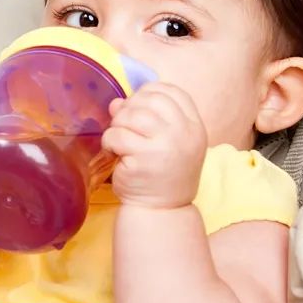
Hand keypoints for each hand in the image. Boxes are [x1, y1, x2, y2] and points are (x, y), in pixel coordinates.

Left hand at [102, 83, 206, 209]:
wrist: (163, 210)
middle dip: (130, 108)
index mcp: (194, 126)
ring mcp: (165, 145)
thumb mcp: (164, 142)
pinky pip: (117, 135)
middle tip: (123, 125)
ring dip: (118, 124)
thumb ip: (146, 117)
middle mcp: (184, 133)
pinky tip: (113, 152)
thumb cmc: (162, 174)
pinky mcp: (143, 159)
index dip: (150, 92)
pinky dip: (109, 141)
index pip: (173, 92)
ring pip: (131, 115)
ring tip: (118, 139)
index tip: (138, 105)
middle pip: (150, 99)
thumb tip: (116, 102)